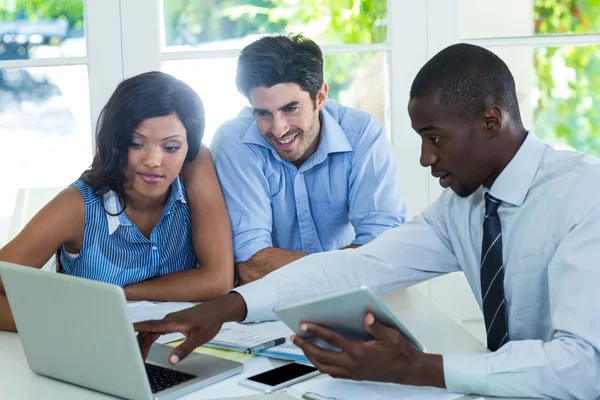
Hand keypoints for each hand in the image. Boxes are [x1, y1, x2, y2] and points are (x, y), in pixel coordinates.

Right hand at [134, 293, 246, 364]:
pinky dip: (149, 337)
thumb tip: (172, 360)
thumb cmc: (210, 321)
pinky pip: (156, 329)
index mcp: (174, 321)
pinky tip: (146, 344)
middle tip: (135, 358)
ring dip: (144, 341)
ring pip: (151, 330)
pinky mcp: (173, 321)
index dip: (137, 328)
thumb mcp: (199, 338)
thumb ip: (184, 349)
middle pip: (148, 331)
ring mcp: (170, 319)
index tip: (124, 328)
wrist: (217, 310)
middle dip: (139, 344)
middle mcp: (169, 319)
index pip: (151, 325)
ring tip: (139, 355)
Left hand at [291, 313, 444, 386]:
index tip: (304, 325)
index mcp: (359, 351)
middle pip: (321, 356)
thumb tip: (366, 316)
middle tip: (295, 338)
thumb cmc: (400, 353)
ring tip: (303, 348)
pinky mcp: (355, 376)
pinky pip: (334, 373)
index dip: (316, 331)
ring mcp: (353, 372)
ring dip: (311, 357)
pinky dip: (323, 366)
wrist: (409, 371)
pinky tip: (320, 360)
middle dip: (306, 346)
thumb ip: (376, 326)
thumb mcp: (391, 335)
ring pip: (324, 367)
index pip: (332, 340)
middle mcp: (353, 364)